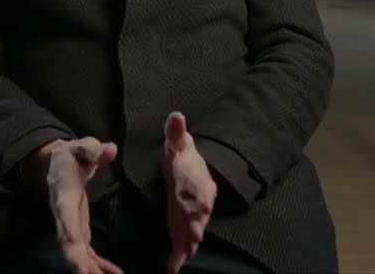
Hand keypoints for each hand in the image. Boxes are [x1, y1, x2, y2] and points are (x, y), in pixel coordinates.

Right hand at [35, 137, 123, 273]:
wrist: (57, 164)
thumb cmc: (70, 155)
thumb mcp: (79, 146)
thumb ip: (91, 147)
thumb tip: (108, 149)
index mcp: (64, 197)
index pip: (66, 222)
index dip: (71, 242)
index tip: (79, 261)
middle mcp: (64, 217)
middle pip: (70, 247)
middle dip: (83, 266)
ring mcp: (71, 226)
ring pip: (78, 254)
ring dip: (92, 269)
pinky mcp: (79, 229)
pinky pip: (87, 252)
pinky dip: (97, 265)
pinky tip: (112, 273)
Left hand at [162, 112, 216, 273]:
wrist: (189, 170)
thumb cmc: (182, 157)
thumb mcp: (177, 143)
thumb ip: (176, 132)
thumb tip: (176, 115)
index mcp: (199, 181)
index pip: (202, 190)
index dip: (201, 199)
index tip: (200, 207)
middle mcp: (200, 202)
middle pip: (200, 215)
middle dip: (197, 224)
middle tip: (194, 236)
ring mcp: (192, 218)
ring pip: (193, 231)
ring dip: (190, 242)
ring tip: (186, 255)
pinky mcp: (183, 228)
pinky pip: (182, 243)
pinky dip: (179, 257)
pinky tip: (172, 269)